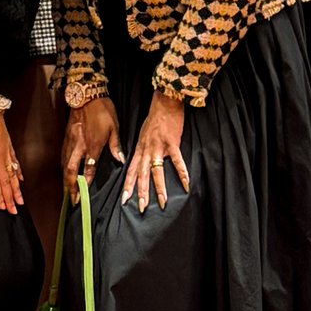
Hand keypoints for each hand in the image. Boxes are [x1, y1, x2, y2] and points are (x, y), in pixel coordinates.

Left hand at [0, 96, 23, 213]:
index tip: (2, 207)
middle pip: (5, 182)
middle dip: (9, 198)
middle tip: (14, 211)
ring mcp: (5, 152)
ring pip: (12, 175)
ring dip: (16, 189)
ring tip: (20, 201)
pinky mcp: (8, 146)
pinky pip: (15, 163)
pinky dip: (18, 173)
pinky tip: (21, 180)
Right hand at [63, 93, 120, 190]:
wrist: (86, 95)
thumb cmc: (102, 110)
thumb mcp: (113, 127)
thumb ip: (115, 145)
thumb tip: (120, 159)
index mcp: (92, 145)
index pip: (88, 169)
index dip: (85, 183)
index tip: (84, 196)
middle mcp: (79, 146)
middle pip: (71, 171)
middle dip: (71, 187)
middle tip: (73, 200)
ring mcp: (70, 142)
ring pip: (64, 165)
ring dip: (65, 180)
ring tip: (67, 192)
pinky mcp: (66, 138)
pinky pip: (62, 156)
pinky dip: (62, 168)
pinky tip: (64, 173)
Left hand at [122, 91, 189, 210]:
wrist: (165, 102)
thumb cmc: (155, 118)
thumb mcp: (142, 135)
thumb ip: (142, 149)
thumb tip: (141, 162)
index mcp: (140, 149)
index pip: (130, 171)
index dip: (127, 186)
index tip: (124, 200)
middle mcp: (146, 150)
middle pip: (141, 175)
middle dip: (141, 193)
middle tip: (141, 208)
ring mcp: (159, 147)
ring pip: (156, 171)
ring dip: (159, 188)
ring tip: (162, 203)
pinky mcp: (172, 143)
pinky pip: (177, 161)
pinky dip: (182, 173)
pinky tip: (186, 184)